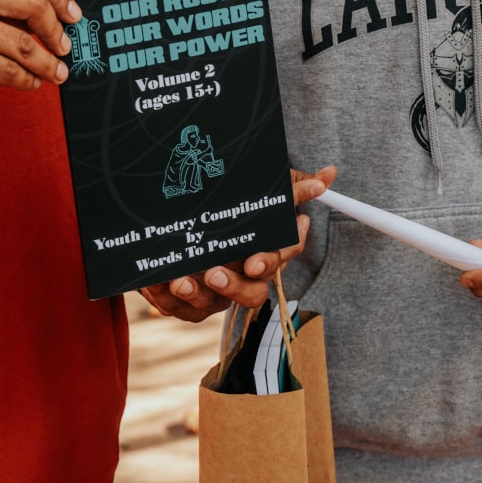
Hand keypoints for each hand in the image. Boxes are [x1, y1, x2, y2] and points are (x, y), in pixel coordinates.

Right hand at [0, 0, 80, 111]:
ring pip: (25, 42)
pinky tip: (30, 82)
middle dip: (56, 27)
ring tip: (56, 72)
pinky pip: (10, 70)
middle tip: (64, 44)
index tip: (71, 12)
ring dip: (47, 62)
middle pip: (33, 1)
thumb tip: (46, 7)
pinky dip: (27, 79)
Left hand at [139, 166, 335, 321]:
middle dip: (234, 286)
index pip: (281, 257)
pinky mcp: (187, 301)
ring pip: (213, 304)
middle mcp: (244, 275)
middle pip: (252, 293)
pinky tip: (153, 282)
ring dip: (196, 295)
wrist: (179, 215)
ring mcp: (216, 292)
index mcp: (265, 250)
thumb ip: (290, 185)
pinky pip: (178, 308)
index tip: (255, 258)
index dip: (274, 258)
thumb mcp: (258, 186)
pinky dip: (165, 298)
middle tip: (214, 272)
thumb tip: (328, 175)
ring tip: (179, 279)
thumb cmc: (228, 202)